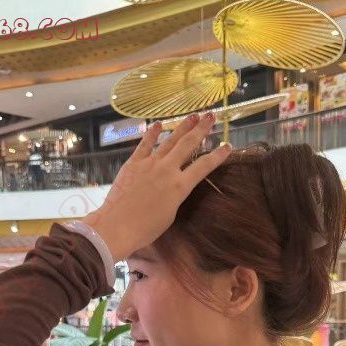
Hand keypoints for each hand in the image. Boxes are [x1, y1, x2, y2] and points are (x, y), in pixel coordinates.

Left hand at [82, 112, 230, 261]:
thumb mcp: (170, 215)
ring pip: (169, 140)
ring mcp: (149, 164)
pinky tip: (158, 124)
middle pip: (188, 144)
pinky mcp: (134, 163)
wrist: (118, 226)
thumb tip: (176, 186)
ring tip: (193, 116)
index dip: (218, 156)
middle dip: (202, 129)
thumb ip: (176, 196)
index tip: (228, 147)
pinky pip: (145, 145)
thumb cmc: (145, 229)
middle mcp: (167, 170)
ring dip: (182, 127)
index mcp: (180, 187)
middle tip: (211, 116)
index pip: (204, 167)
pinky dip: (152, 134)